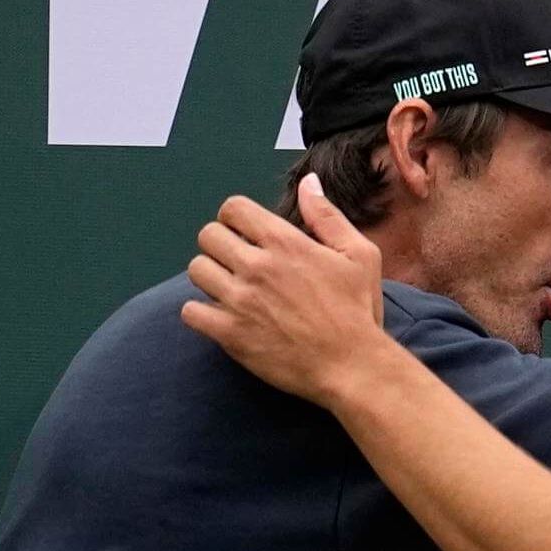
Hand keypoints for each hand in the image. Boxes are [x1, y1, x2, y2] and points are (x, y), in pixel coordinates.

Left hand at [181, 174, 389, 405]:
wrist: (352, 366)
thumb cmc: (358, 311)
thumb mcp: (359, 256)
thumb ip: (328, 216)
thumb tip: (308, 184)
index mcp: (285, 243)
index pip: (233, 208)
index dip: (236, 218)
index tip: (245, 234)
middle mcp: (257, 266)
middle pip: (208, 235)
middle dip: (220, 244)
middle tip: (237, 263)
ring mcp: (240, 300)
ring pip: (197, 270)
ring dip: (211, 276)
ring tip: (230, 289)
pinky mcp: (230, 333)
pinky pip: (191, 311)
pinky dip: (201, 312)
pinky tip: (220, 316)